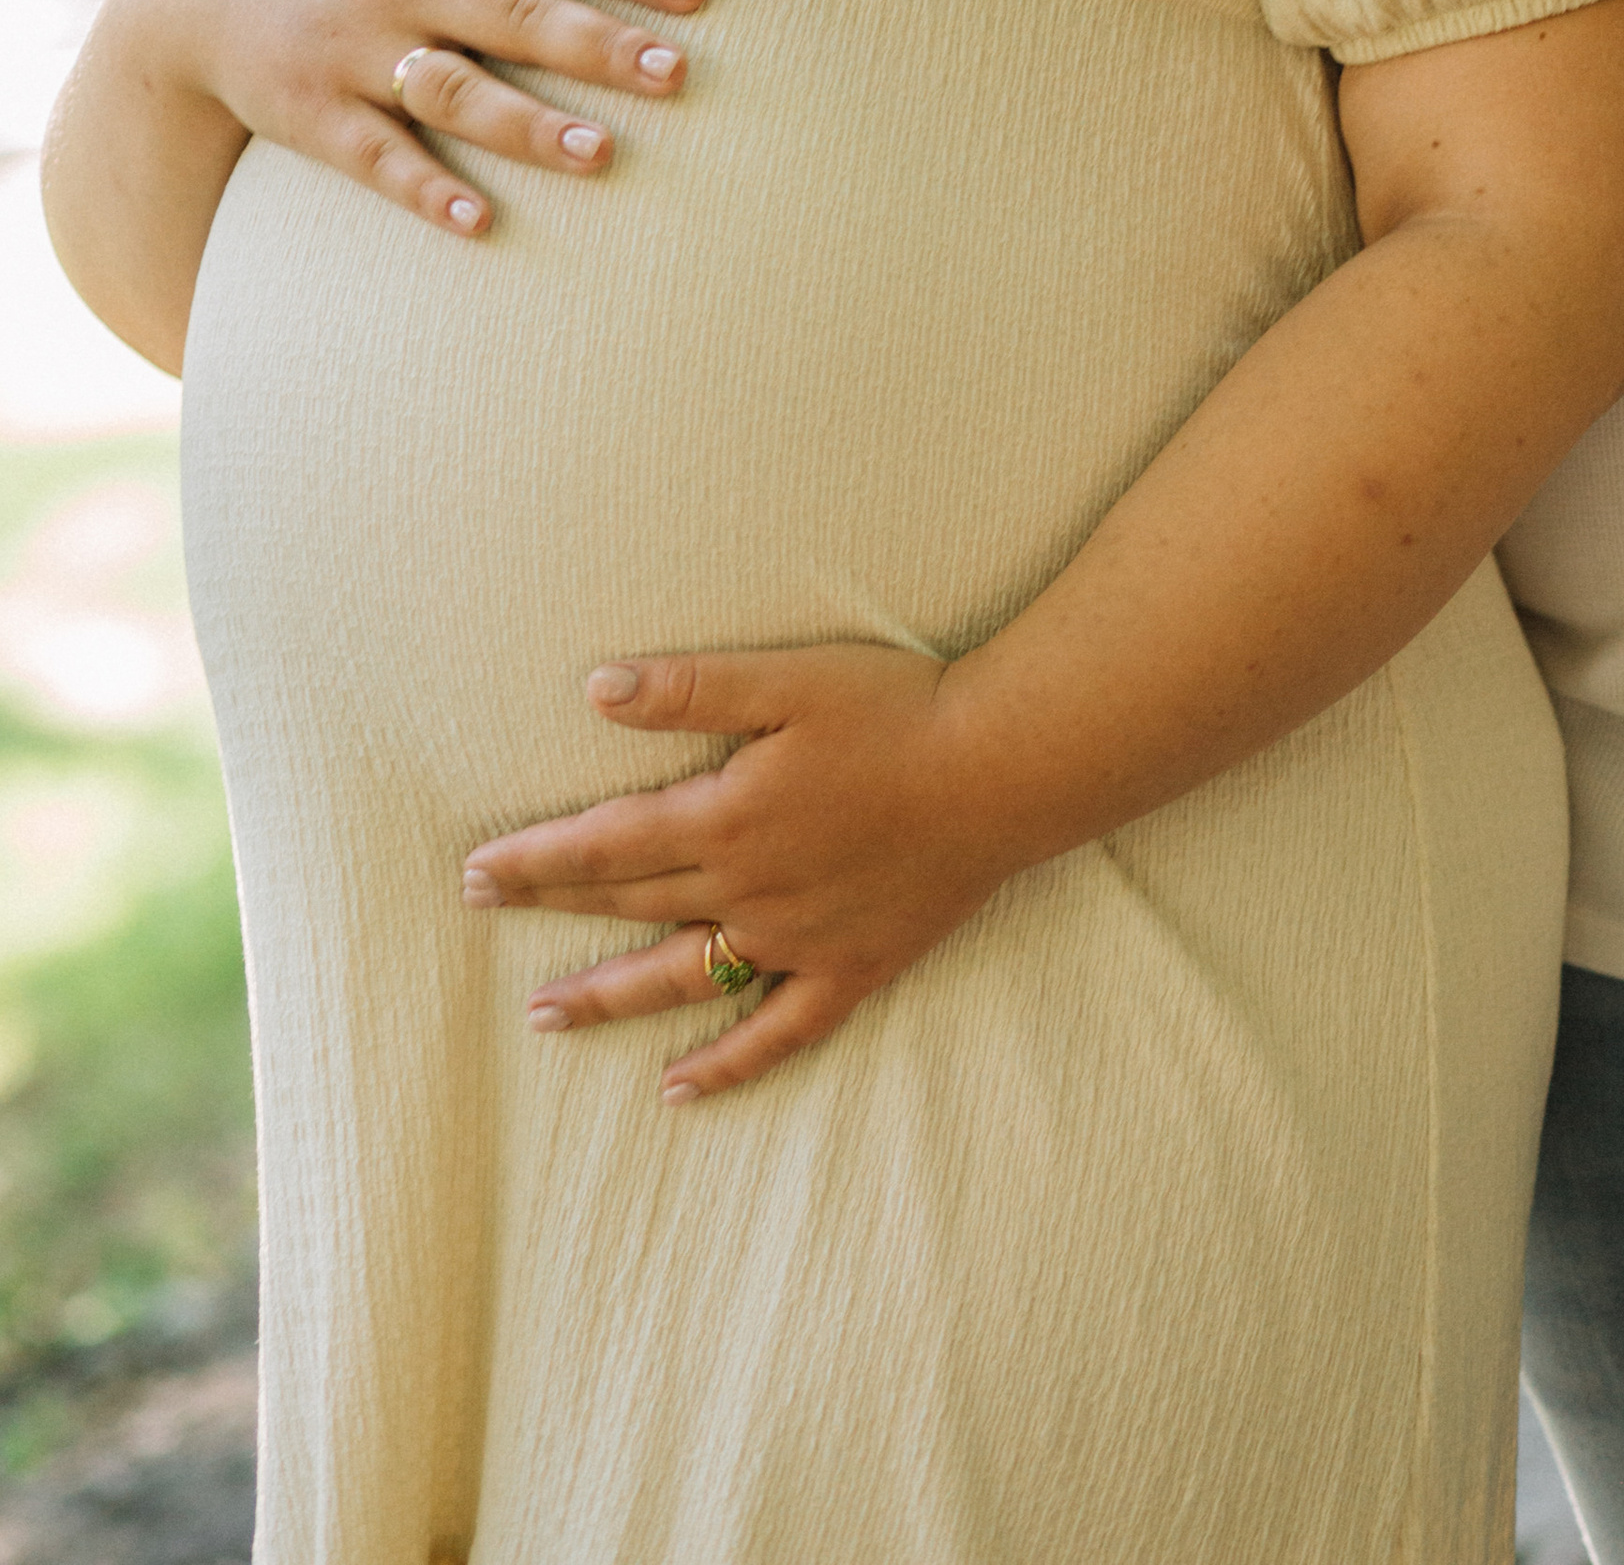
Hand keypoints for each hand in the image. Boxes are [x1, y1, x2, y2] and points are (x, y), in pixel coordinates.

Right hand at [148, 0, 704, 240]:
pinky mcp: (311, 114)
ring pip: (453, 90)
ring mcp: (351, 49)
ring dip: (529, 125)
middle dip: (600, 45)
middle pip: (515, 12)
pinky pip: (377, 158)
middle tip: (681, 76)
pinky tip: (483, 223)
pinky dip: (427, 191)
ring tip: (605, 153)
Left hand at [462, 645, 1028, 1102]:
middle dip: (550, 910)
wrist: (1001, 772)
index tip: (476, 873)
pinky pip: (776, 1032)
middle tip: (482, 914)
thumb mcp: (789, 680)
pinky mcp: (849, 969)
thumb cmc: (897, 710)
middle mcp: (748, 890)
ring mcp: (797, 940)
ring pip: (682, 978)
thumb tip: (595, 688)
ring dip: (609, 999)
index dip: (536, 860)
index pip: (604, 843)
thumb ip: (690, 689)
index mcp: (726, 816)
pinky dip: (725, 1065)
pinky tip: (678, 1090)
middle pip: (630, 904)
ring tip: (546, 1016)